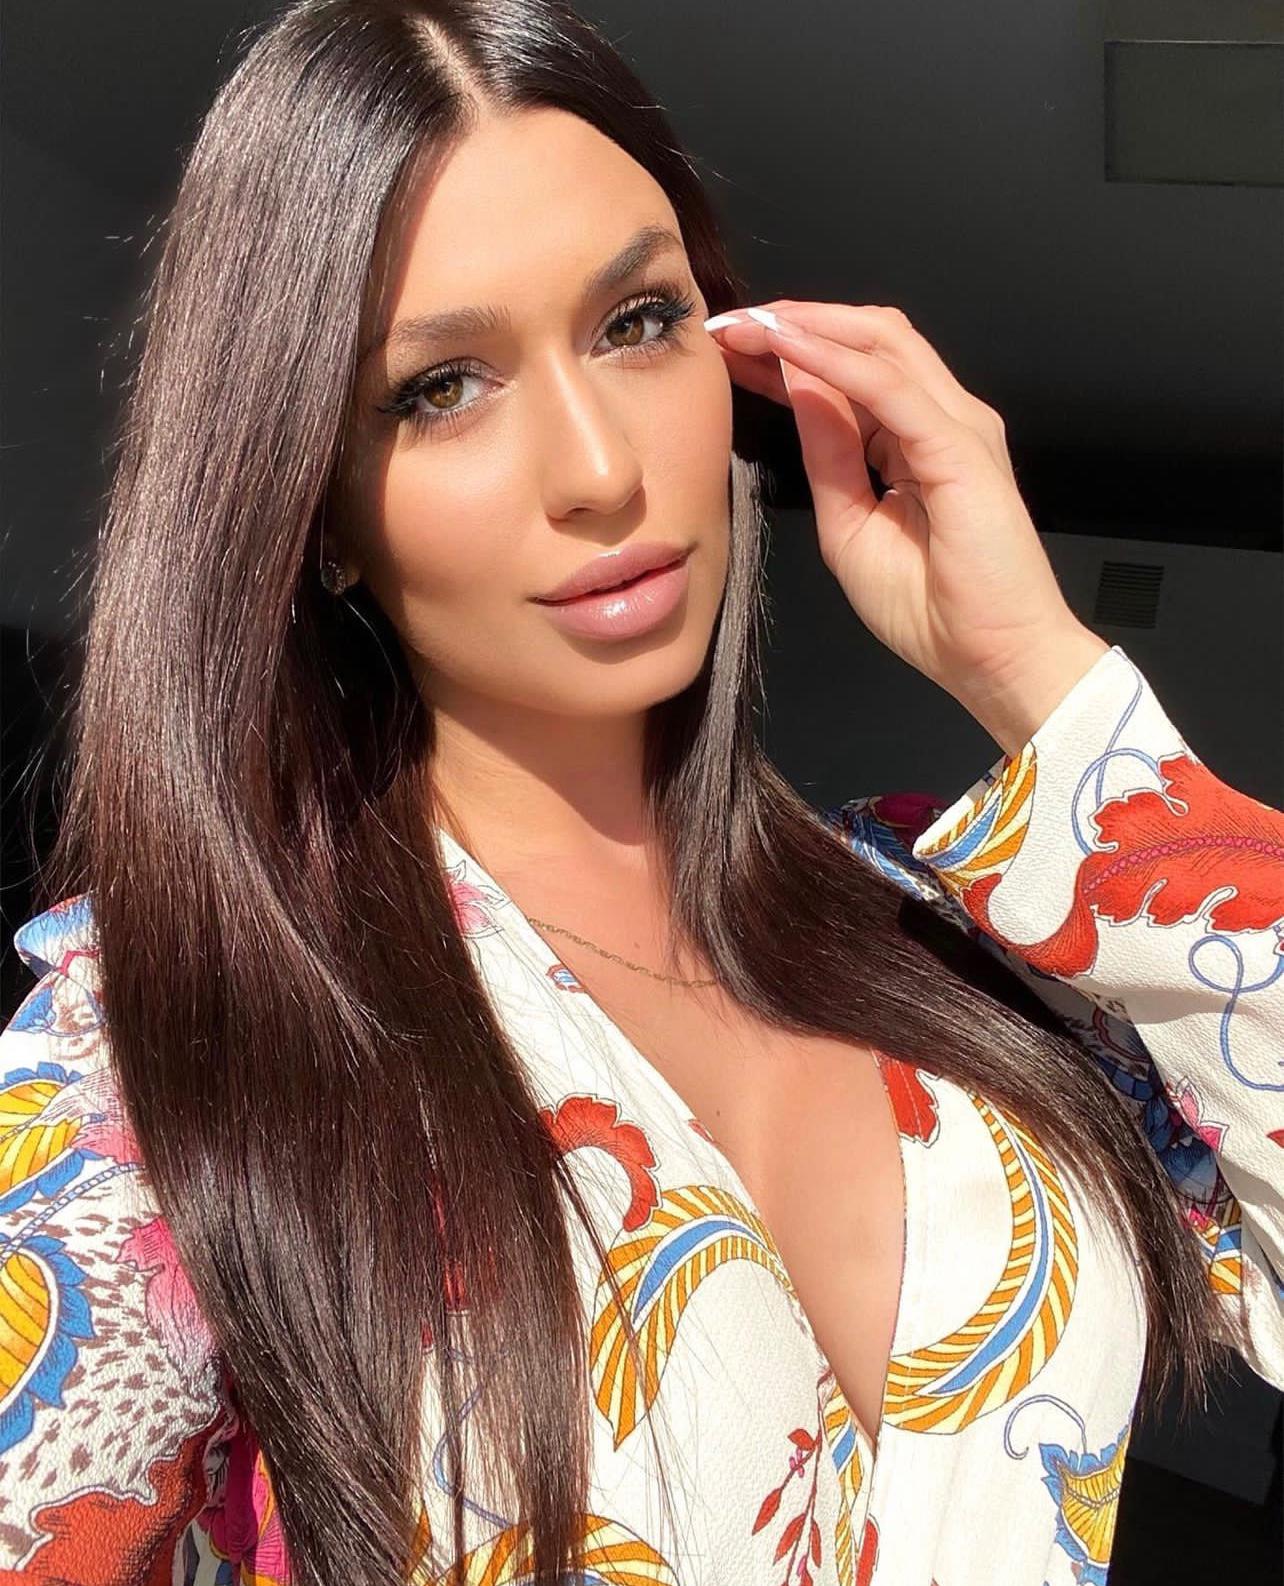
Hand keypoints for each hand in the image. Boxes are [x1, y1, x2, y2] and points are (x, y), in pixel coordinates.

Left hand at [704, 300, 1109, 752]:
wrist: (993, 660)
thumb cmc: (934, 611)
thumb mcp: (850, 526)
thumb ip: (829, 458)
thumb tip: (799, 395)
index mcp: (915, 442)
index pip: (852, 373)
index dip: (791, 354)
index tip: (732, 349)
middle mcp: (942, 421)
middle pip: (868, 340)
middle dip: (796, 324)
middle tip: (731, 326)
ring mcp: (957, 427)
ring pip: (882, 344)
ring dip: (810, 328)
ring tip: (751, 325)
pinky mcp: (960, 447)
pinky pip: (890, 387)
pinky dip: (836, 362)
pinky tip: (789, 350)